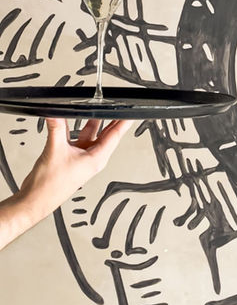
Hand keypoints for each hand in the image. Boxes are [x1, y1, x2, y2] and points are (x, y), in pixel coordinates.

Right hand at [18, 117, 132, 223]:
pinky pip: (80, 138)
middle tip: (119, 104)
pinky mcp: (72, 157)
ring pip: (93, 135)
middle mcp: (92, 158)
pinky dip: (78, 128)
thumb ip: (56, 127)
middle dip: (112, 119)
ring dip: (94, 122)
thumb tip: (56, 113)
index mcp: (96, 159)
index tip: (131, 112)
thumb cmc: (49, 186)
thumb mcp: (55, 150)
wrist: (36, 200)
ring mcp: (82, 157)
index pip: (115, 136)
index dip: (123, 122)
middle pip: (107, 134)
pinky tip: (75, 120)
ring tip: (99, 107)